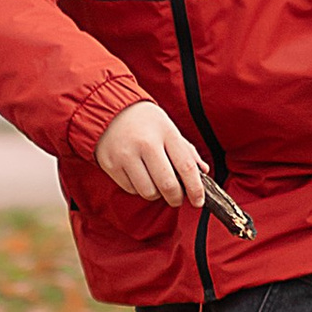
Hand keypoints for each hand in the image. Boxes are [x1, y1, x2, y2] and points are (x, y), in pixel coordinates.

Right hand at [95, 100, 209, 205]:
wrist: (109, 109)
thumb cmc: (144, 121)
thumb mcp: (168, 127)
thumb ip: (186, 150)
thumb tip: (203, 171)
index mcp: (166, 132)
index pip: (186, 167)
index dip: (196, 189)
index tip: (199, 201)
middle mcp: (146, 144)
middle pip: (168, 185)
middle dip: (176, 198)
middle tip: (177, 198)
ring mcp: (127, 155)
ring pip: (149, 192)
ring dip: (156, 194)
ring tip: (156, 184)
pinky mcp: (111, 164)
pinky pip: (131, 189)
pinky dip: (139, 189)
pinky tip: (139, 176)